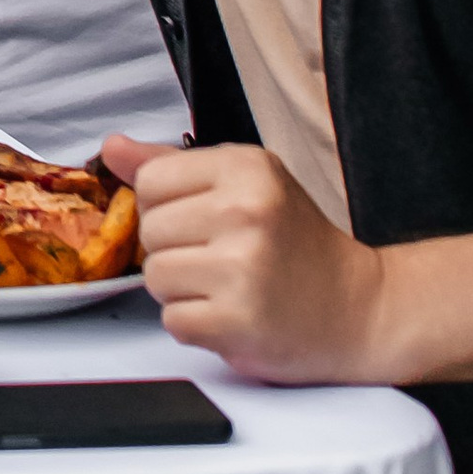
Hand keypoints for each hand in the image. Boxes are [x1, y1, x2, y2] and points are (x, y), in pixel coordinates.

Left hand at [102, 135, 389, 381]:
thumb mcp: (246, 184)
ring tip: (227, 288)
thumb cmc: (297, 245)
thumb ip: (173, 166)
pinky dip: (196, 325)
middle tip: (221, 260)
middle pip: (149, 231)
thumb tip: (112, 148)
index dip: (165, 207)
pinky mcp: (240, 321)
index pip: (150, 181)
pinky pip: (173, 320)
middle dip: (174, 250)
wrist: (360, 309)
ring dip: (182, 291)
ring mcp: (243, 268)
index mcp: (246, 168)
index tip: (202, 222)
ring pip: (155, 277)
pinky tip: (232, 315)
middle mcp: (246, 211)